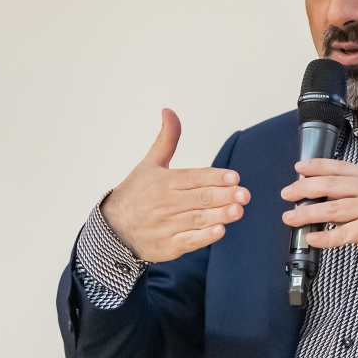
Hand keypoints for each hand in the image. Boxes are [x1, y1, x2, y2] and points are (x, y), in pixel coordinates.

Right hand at [101, 109, 249, 261]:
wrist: (114, 229)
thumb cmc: (135, 194)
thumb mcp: (150, 164)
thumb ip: (166, 139)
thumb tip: (169, 111)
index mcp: (163, 182)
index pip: (193, 177)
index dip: (215, 177)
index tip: (234, 177)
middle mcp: (165, 203)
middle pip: (199, 198)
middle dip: (223, 196)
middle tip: (244, 194)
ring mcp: (166, 226)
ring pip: (197, 219)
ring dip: (219, 215)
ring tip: (238, 210)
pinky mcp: (168, 246)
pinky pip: (188, 241)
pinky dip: (204, 237)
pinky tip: (220, 231)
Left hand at [280, 158, 357, 277]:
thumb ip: (350, 195)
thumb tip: (315, 195)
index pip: (340, 168)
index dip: (317, 166)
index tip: (298, 168)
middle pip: (332, 184)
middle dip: (305, 188)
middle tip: (287, 194)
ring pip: (333, 209)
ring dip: (307, 214)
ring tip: (291, 218)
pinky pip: (342, 232)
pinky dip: (324, 237)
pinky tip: (311, 238)